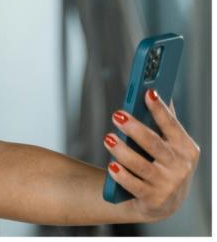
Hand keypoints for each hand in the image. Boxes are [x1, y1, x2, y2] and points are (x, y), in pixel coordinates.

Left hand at [103, 90, 199, 222]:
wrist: (163, 203)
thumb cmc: (164, 165)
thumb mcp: (171, 145)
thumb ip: (164, 122)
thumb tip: (155, 91)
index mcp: (186, 148)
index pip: (171, 125)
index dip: (160, 109)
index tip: (148, 93)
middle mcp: (180, 167)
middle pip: (154, 144)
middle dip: (135, 129)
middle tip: (117, 115)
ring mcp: (168, 185)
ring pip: (141, 165)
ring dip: (123, 151)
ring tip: (108, 138)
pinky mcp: (153, 199)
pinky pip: (133, 185)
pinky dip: (121, 175)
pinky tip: (111, 166)